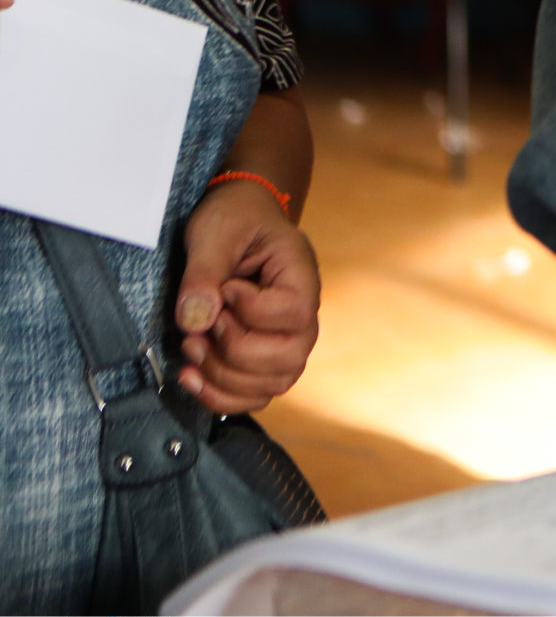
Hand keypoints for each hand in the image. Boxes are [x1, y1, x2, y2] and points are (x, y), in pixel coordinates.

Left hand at [174, 179, 320, 414]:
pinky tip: (193, 377)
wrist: (240, 219)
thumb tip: (196, 321)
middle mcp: (302, 314)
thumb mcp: (214, 233)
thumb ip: (204, 274)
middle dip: (233, 352)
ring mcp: (285, 339)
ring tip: (193, 346)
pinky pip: (254, 396)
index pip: (293, 313)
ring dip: (223, 377)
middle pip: (288, 359)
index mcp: (300, 277)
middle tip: (204, 326)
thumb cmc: (235, 219)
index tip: (226, 286)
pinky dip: (221, 397)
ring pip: (272, 384)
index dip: (250, 310)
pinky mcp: (263, 357)